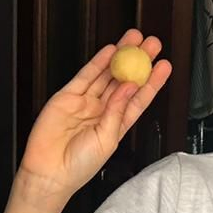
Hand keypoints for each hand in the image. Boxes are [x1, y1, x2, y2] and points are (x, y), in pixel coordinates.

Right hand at [15, 28, 172, 203]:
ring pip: (106, 74)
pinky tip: (111, 51)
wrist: (49, 172)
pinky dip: (98, 62)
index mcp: (116, 125)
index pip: (138, 99)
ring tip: (134, 40)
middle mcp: (102, 111)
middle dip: (138, 62)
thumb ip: (118, 112)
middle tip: (152, 45)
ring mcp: (85, 103)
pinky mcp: (68, 97)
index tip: (163, 66)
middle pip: (124, 82)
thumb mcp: (107, 140)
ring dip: (121, 57)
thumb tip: (128, 87)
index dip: (151, 81)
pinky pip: (86, 76)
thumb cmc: (78, 166)